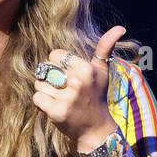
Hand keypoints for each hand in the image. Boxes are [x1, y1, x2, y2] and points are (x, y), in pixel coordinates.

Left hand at [32, 25, 126, 149]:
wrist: (96, 129)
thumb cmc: (97, 96)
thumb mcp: (102, 71)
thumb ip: (106, 47)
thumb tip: (120, 27)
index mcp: (86, 69)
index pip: (54, 55)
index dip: (57, 65)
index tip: (68, 76)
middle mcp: (77, 82)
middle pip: (45, 69)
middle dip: (50, 78)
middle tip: (64, 90)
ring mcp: (67, 98)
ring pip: (39, 83)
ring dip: (45, 92)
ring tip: (60, 99)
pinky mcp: (56, 112)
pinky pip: (37, 98)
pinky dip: (42, 103)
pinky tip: (55, 107)